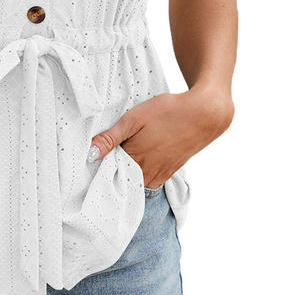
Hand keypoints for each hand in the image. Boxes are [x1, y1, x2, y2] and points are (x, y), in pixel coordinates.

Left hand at [88, 87, 233, 188]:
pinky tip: (139, 158)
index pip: (108, 172)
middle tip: (106, 156)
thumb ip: (111, 137)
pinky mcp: (169, 172)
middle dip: (112, 171)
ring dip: (127, 173)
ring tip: (122, 156)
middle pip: (122, 180)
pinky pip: (149, 180)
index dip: (99, 165)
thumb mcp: (134, 119)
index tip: (92, 158)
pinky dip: (141, 173)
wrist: (204, 115)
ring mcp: (160, 175)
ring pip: (136, 181)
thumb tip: (90, 154)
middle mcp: (147, 173)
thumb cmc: (168, 112)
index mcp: (135, 160)